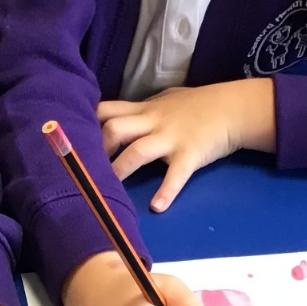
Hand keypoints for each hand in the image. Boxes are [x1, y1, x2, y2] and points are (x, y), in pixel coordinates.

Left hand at [98, 79, 275, 211]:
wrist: (232, 108)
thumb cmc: (197, 105)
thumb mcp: (165, 100)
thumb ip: (141, 109)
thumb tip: (116, 116)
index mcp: (144, 109)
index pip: (106, 109)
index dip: (86, 124)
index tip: (73, 140)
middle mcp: (152, 121)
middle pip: (115, 129)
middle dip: (97, 150)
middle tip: (88, 170)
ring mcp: (171, 138)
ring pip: (138, 152)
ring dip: (120, 171)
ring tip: (106, 192)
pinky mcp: (190, 155)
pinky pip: (176, 174)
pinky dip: (166, 191)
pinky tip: (157, 206)